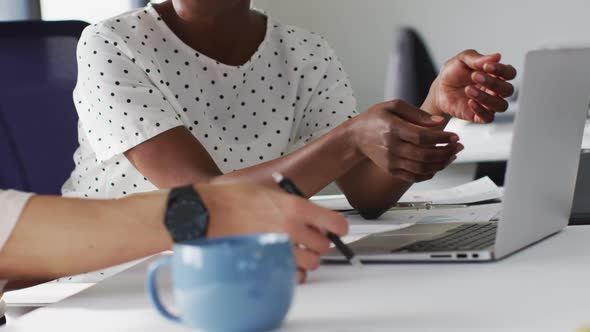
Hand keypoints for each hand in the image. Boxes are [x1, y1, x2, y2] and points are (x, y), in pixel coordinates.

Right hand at [198, 183, 347, 282]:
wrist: (208, 212)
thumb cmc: (232, 200)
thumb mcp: (270, 191)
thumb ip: (294, 204)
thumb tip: (310, 214)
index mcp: (295, 207)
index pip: (335, 222)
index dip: (338, 226)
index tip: (337, 228)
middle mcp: (291, 228)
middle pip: (324, 245)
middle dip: (318, 242)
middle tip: (308, 238)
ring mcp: (280, 247)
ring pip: (312, 262)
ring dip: (306, 258)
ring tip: (294, 250)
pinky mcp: (268, 262)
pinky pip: (293, 274)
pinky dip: (292, 271)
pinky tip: (284, 260)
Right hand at [349, 99, 462, 182]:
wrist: (356, 137)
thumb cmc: (375, 118)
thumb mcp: (393, 106)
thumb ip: (417, 113)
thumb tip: (440, 123)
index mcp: (393, 129)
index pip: (423, 137)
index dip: (442, 138)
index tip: (455, 136)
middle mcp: (392, 148)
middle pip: (425, 155)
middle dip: (446, 152)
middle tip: (459, 146)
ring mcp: (391, 162)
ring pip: (422, 168)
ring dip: (441, 164)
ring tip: (452, 156)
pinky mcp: (391, 170)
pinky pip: (414, 177)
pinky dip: (429, 174)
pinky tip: (438, 166)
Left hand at [428, 50, 516, 122]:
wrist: (439, 89)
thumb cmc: (453, 73)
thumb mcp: (462, 60)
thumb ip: (477, 58)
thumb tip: (497, 56)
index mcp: (495, 74)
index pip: (510, 73)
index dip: (502, 70)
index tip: (487, 66)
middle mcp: (496, 90)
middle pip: (508, 90)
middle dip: (493, 83)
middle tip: (475, 76)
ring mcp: (489, 104)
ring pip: (501, 105)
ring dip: (487, 98)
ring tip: (469, 89)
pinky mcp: (479, 116)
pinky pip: (488, 117)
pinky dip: (481, 110)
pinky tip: (470, 102)